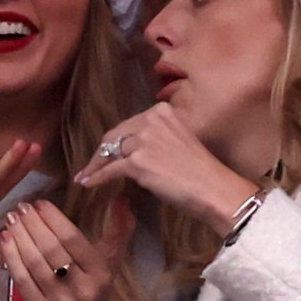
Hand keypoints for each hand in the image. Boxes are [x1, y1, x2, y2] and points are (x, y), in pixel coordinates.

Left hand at [0, 195, 132, 300]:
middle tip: (20, 206)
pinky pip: (22, 279)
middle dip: (33, 224)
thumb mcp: (109, 263)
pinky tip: (5, 240)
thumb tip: (123, 197)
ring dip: (19, 237)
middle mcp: (82, 288)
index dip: (53, 218)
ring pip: (35, 262)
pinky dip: (12, 257)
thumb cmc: (94, 291)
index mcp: (101, 273)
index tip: (39, 202)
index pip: (73, 239)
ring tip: (10, 219)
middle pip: (51, 249)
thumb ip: (117, 231)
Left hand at [74, 104, 261, 235]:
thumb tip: (134, 152)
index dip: (116, 140)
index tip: (109, 151)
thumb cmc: (203, 171)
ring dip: (95, 166)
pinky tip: (87, 183)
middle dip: (101, 152)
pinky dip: (95, 178)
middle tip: (91, 165)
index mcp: (162, 111)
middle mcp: (150, 120)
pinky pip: (109, 170)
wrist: (214, 188)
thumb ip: (158, 137)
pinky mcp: (137, 162)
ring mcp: (142, 140)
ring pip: (109, 153)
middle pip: (115, 135)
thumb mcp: (180, 141)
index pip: (129, 125)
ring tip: (87, 176)